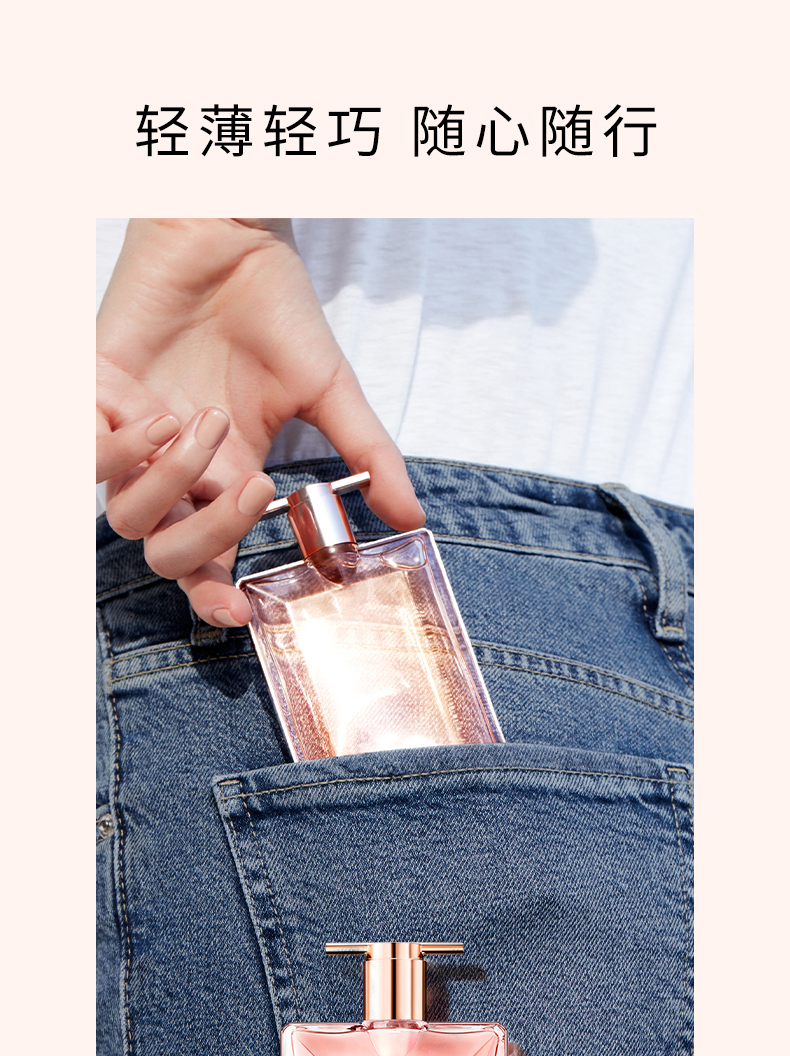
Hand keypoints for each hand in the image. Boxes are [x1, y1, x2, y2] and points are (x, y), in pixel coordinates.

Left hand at [97, 218, 424, 627]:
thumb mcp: (332, 390)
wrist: (231, 236)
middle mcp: (177, 472)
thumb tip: (415, 518)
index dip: (215, 600)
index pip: (209, 564)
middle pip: (166, 555)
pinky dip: (122, 451)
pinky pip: (87, 457)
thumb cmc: (276, 310)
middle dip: (209, 539)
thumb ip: (369, 456)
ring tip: (211, 421)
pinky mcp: (96, 396)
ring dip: (172, 482)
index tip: (243, 612)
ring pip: (125, 515)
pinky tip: (162, 415)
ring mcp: (134, 438)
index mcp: (227, 481)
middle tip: (254, 487)